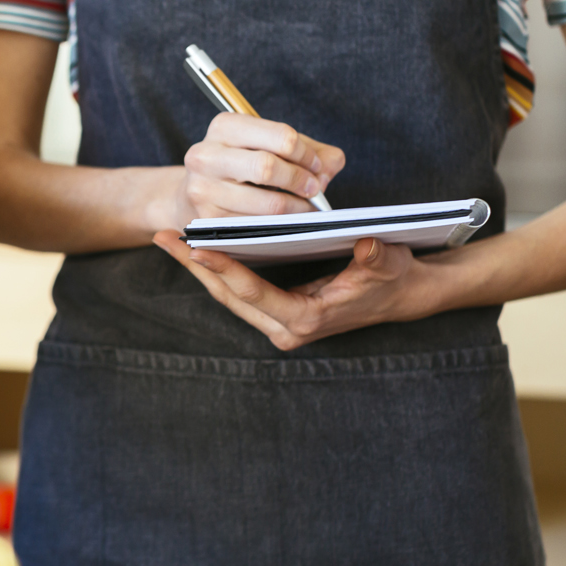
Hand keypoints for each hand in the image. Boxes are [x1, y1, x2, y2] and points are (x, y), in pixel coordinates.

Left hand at [154, 234, 444, 349]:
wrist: (401, 296)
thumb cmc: (392, 278)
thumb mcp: (389, 263)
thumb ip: (376, 256)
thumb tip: (365, 243)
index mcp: (306, 318)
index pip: (253, 292)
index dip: (223, 268)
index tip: (195, 247)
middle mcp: (286, 328)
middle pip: (228, 296)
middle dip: (195, 266)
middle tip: (164, 237)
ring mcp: (278, 324)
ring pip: (227, 296)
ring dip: (198, 269)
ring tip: (169, 239)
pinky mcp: (276, 315)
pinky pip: (237, 294)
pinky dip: (216, 271)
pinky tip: (195, 248)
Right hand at [181, 113, 344, 219]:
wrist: (196, 191)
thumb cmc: (243, 164)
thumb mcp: (272, 145)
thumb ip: (312, 150)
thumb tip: (326, 172)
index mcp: (225, 126)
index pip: (281, 137)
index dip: (307, 154)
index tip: (316, 167)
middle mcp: (205, 155)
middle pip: (268, 167)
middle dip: (300, 180)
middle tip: (314, 189)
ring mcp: (202, 189)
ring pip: (265, 203)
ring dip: (296, 208)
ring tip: (306, 207)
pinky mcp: (206, 219)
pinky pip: (256, 225)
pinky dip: (279, 225)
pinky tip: (285, 220)